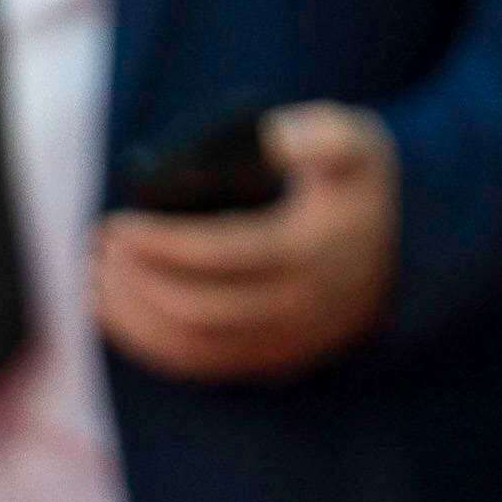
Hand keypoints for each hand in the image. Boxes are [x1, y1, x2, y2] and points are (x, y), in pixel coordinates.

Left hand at [88, 104, 398, 383]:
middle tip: (99, 247)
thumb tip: (274, 138)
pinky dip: (151, 346)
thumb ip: (322, 134)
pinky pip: (204, 366)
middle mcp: (301, 307)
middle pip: (198, 307)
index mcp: (310, 252)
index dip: (160, 244)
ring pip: (195, 346)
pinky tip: (113, 317)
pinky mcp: (276, 359)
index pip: (219, 255)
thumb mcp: (357, 143)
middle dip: (137, 280)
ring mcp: (289, 340)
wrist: (406, 246)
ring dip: (134, 317)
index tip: (116, 224)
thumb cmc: (360, 184)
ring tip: (95, 279)